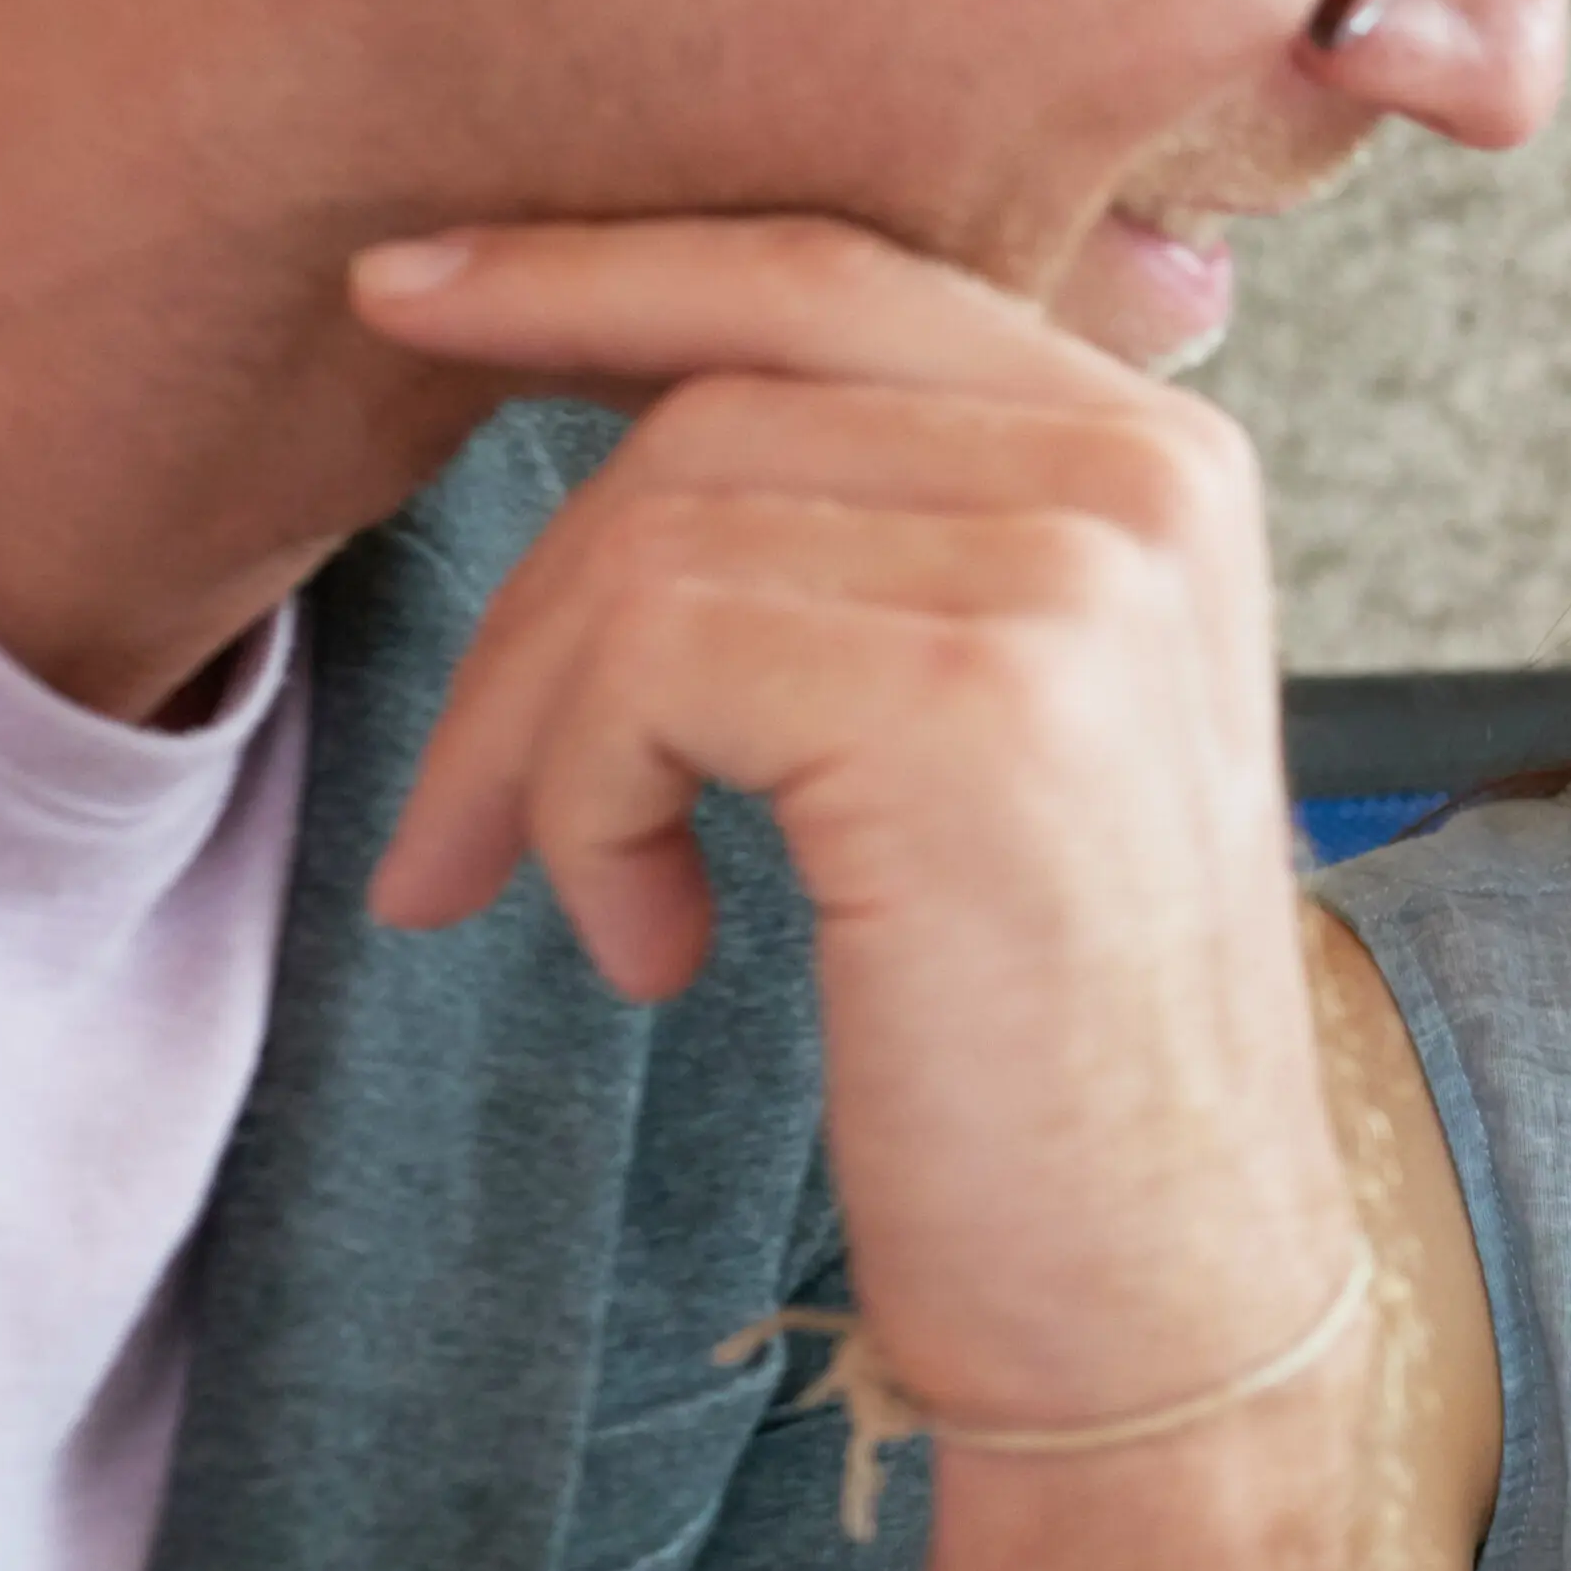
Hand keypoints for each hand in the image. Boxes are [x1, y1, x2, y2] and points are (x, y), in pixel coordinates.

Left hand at [351, 218, 1348, 1435]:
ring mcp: (1077, 576)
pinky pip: (644, 663)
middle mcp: (1145, 476)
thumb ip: (886, 532)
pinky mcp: (976, 700)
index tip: (406, 298)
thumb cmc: (1044, 1047)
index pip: (821, 275)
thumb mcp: (996, 728)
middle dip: (532, 618)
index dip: (596, 273)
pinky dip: (580, 815)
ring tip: (592, 908)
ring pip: (649, 537)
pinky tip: (660, 951)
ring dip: (541, 744)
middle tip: (463, 835)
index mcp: (1164, 456)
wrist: (1161, 1297)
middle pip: (704, 411)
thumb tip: (612, 379)